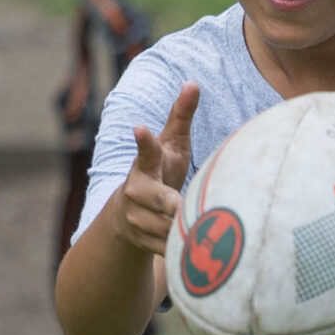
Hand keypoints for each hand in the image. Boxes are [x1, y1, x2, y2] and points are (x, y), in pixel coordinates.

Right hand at [114, 84, 199, 257]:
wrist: (126, 218)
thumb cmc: (159, 172)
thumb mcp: (170, 146)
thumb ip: (180, 117)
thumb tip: (193, 82)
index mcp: (145, 166)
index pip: (145, 151)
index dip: (144, 140)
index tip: (139, 127)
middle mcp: (136, 192)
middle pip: (162, 200)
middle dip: (174, 206)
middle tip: (185, 208)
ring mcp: (137, 220)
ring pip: (170, 228)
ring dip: (188, 229)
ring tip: (207, 228)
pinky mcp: (144, 244)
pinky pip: (171, 250)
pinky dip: (187, 251)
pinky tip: (202, 251)